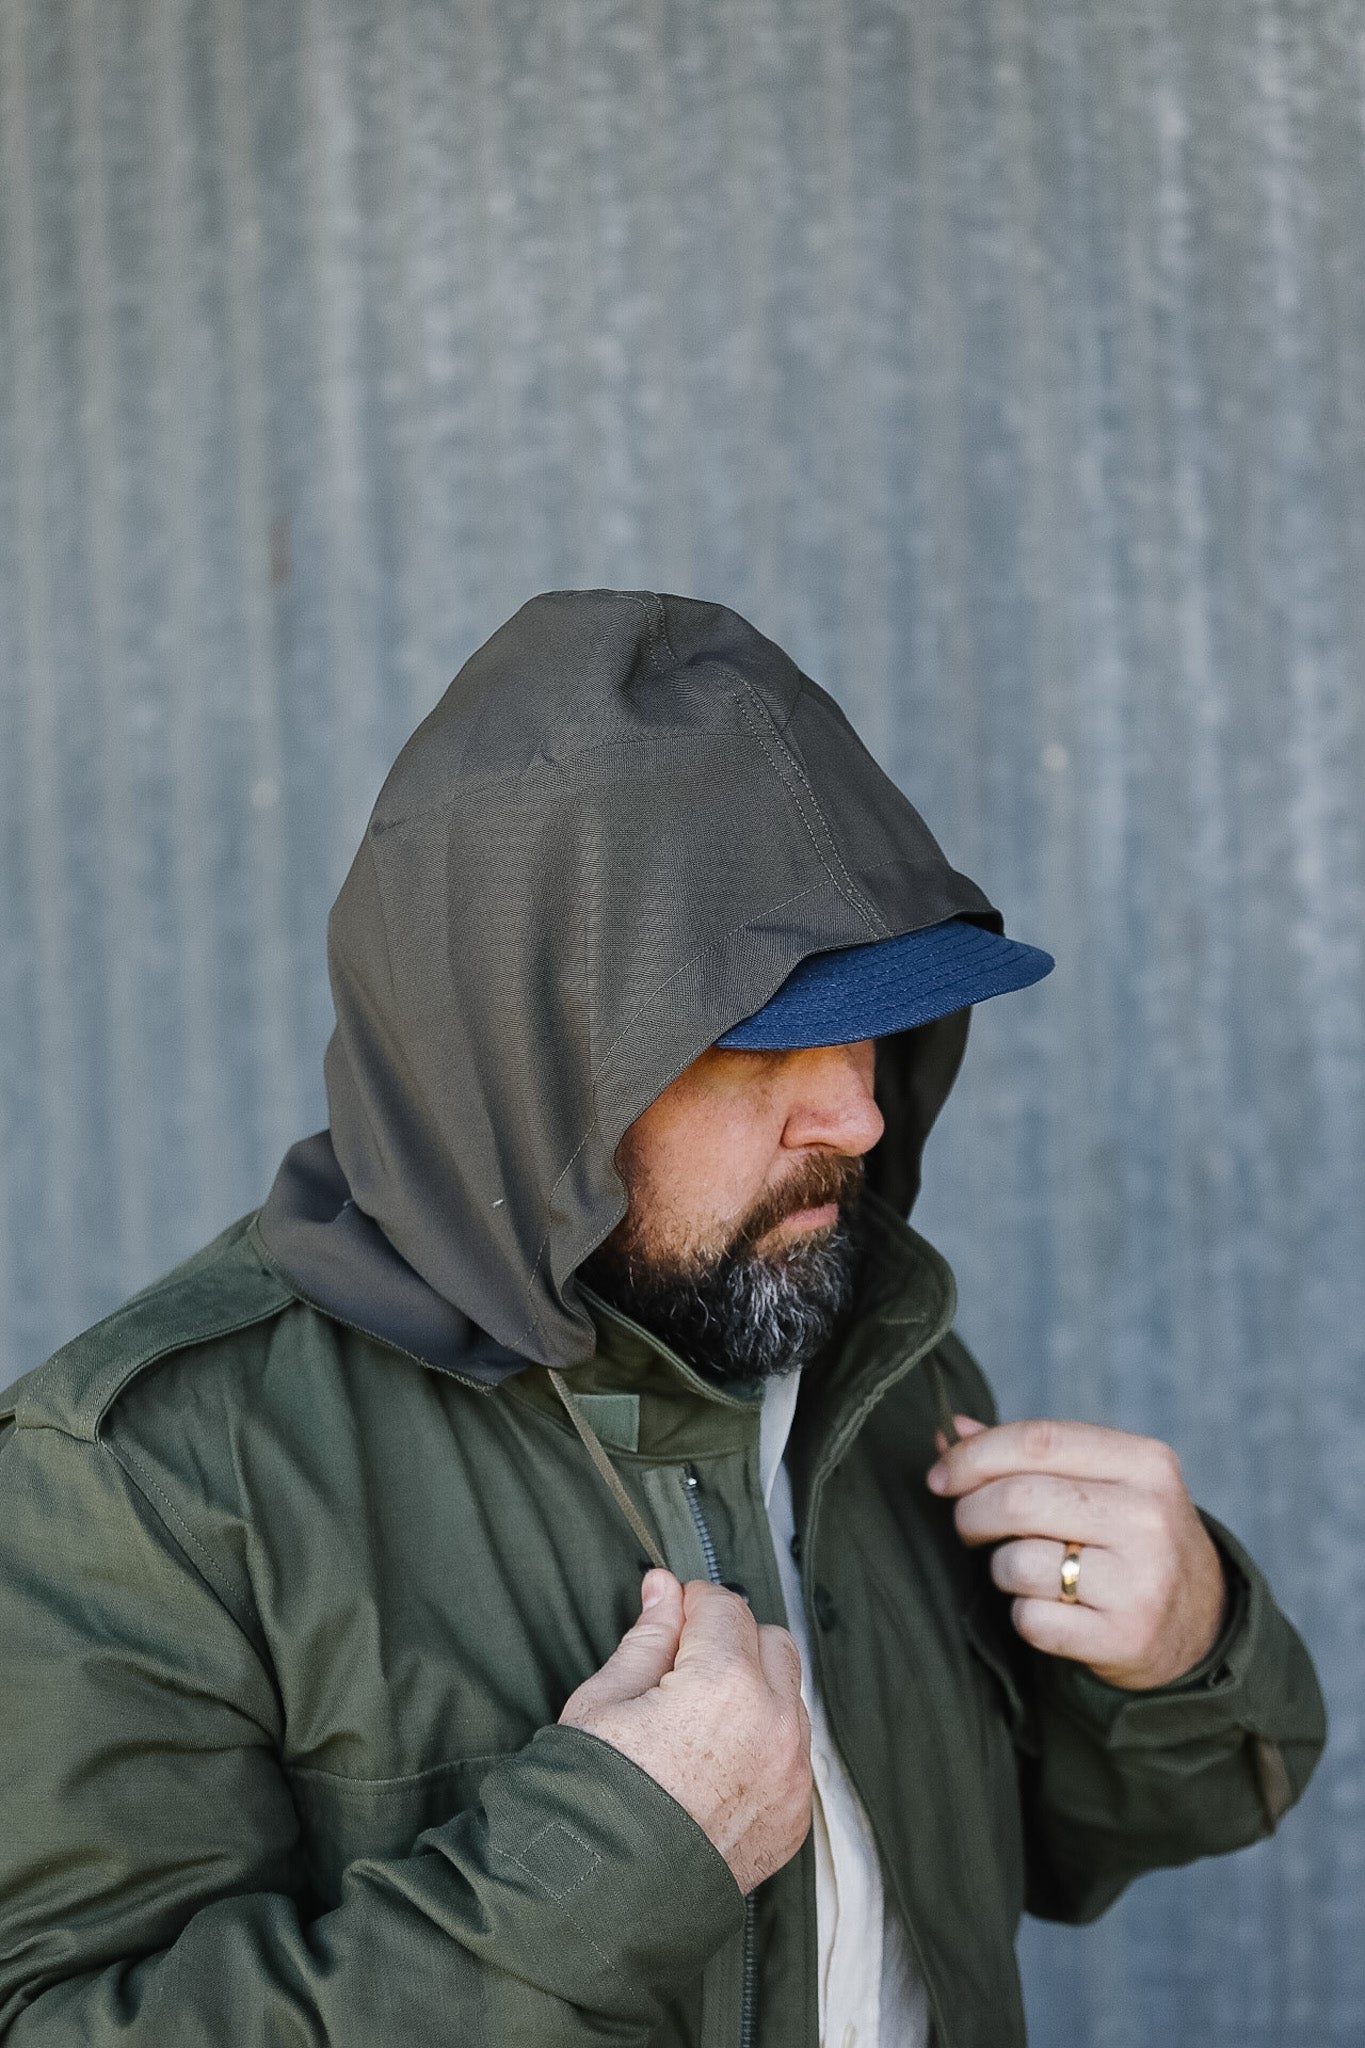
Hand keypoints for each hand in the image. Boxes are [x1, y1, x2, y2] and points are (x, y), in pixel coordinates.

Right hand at [559, 1571, 812, 1892]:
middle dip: (731, 1639)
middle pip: (770, 1640)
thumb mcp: (604, 1701)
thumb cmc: (592, 1795)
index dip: (688, 1605)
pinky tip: (714, 1762)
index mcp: (725, 1683)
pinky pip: (792, 1753)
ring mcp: (791, 1776)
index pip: (723, 1606)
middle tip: (681, 1666)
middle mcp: (774, 1724)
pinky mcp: (793, 1817)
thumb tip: (663, 1588)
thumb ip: (648, 1638)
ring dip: (753, 1687)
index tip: (666, 1620)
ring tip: (695, 1719)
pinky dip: (764, 1741)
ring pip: (790, 1695)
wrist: (602, 1903)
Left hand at [927, 1416, 1228, 1688]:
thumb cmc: (1126, 1536)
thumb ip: (1026, 1454)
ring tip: (1020, 1569)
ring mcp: (1144, 1580)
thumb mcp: (1098, 1483)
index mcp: (1145, 1462)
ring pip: (1019, 1561)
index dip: (973, 1456)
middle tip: (968, 1527)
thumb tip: (949, 1430)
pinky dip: (1023, 1614)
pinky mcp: (1127, 1637)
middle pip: (1020, 1499)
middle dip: (971, 1513)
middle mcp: (1150, 1516)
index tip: (940, 1476)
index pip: (1038, 1440)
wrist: (1199, 1622)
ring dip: (999, 1567)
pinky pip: (1033, 1619)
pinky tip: (1048, 1608)